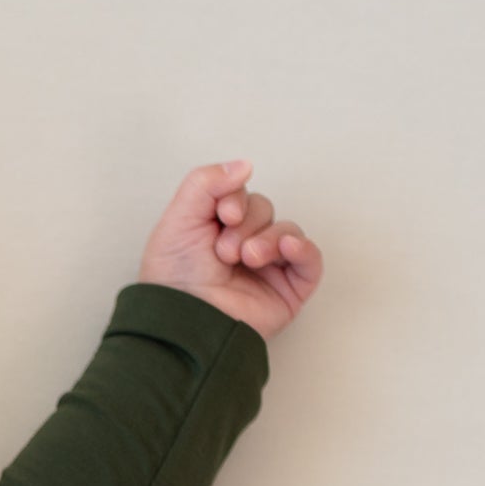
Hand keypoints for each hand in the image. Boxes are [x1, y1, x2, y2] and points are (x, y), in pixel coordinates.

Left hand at [137, 160, 322, 338]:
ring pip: (287, 230)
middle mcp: (242, 247)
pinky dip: (303, 249)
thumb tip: (245, 165)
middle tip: (225, 251)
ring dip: (268, 238)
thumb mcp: (179, 217)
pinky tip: (286, 247)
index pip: (241, 195)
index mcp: (216, 230)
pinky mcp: (288, 291)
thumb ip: (206, 182)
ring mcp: (267, 270)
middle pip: (264, 210)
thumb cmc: (173, 278)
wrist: (184, 320)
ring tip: (246, 258)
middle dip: (247, 224)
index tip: (223, 215)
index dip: (236, 199)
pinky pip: (311, 261)